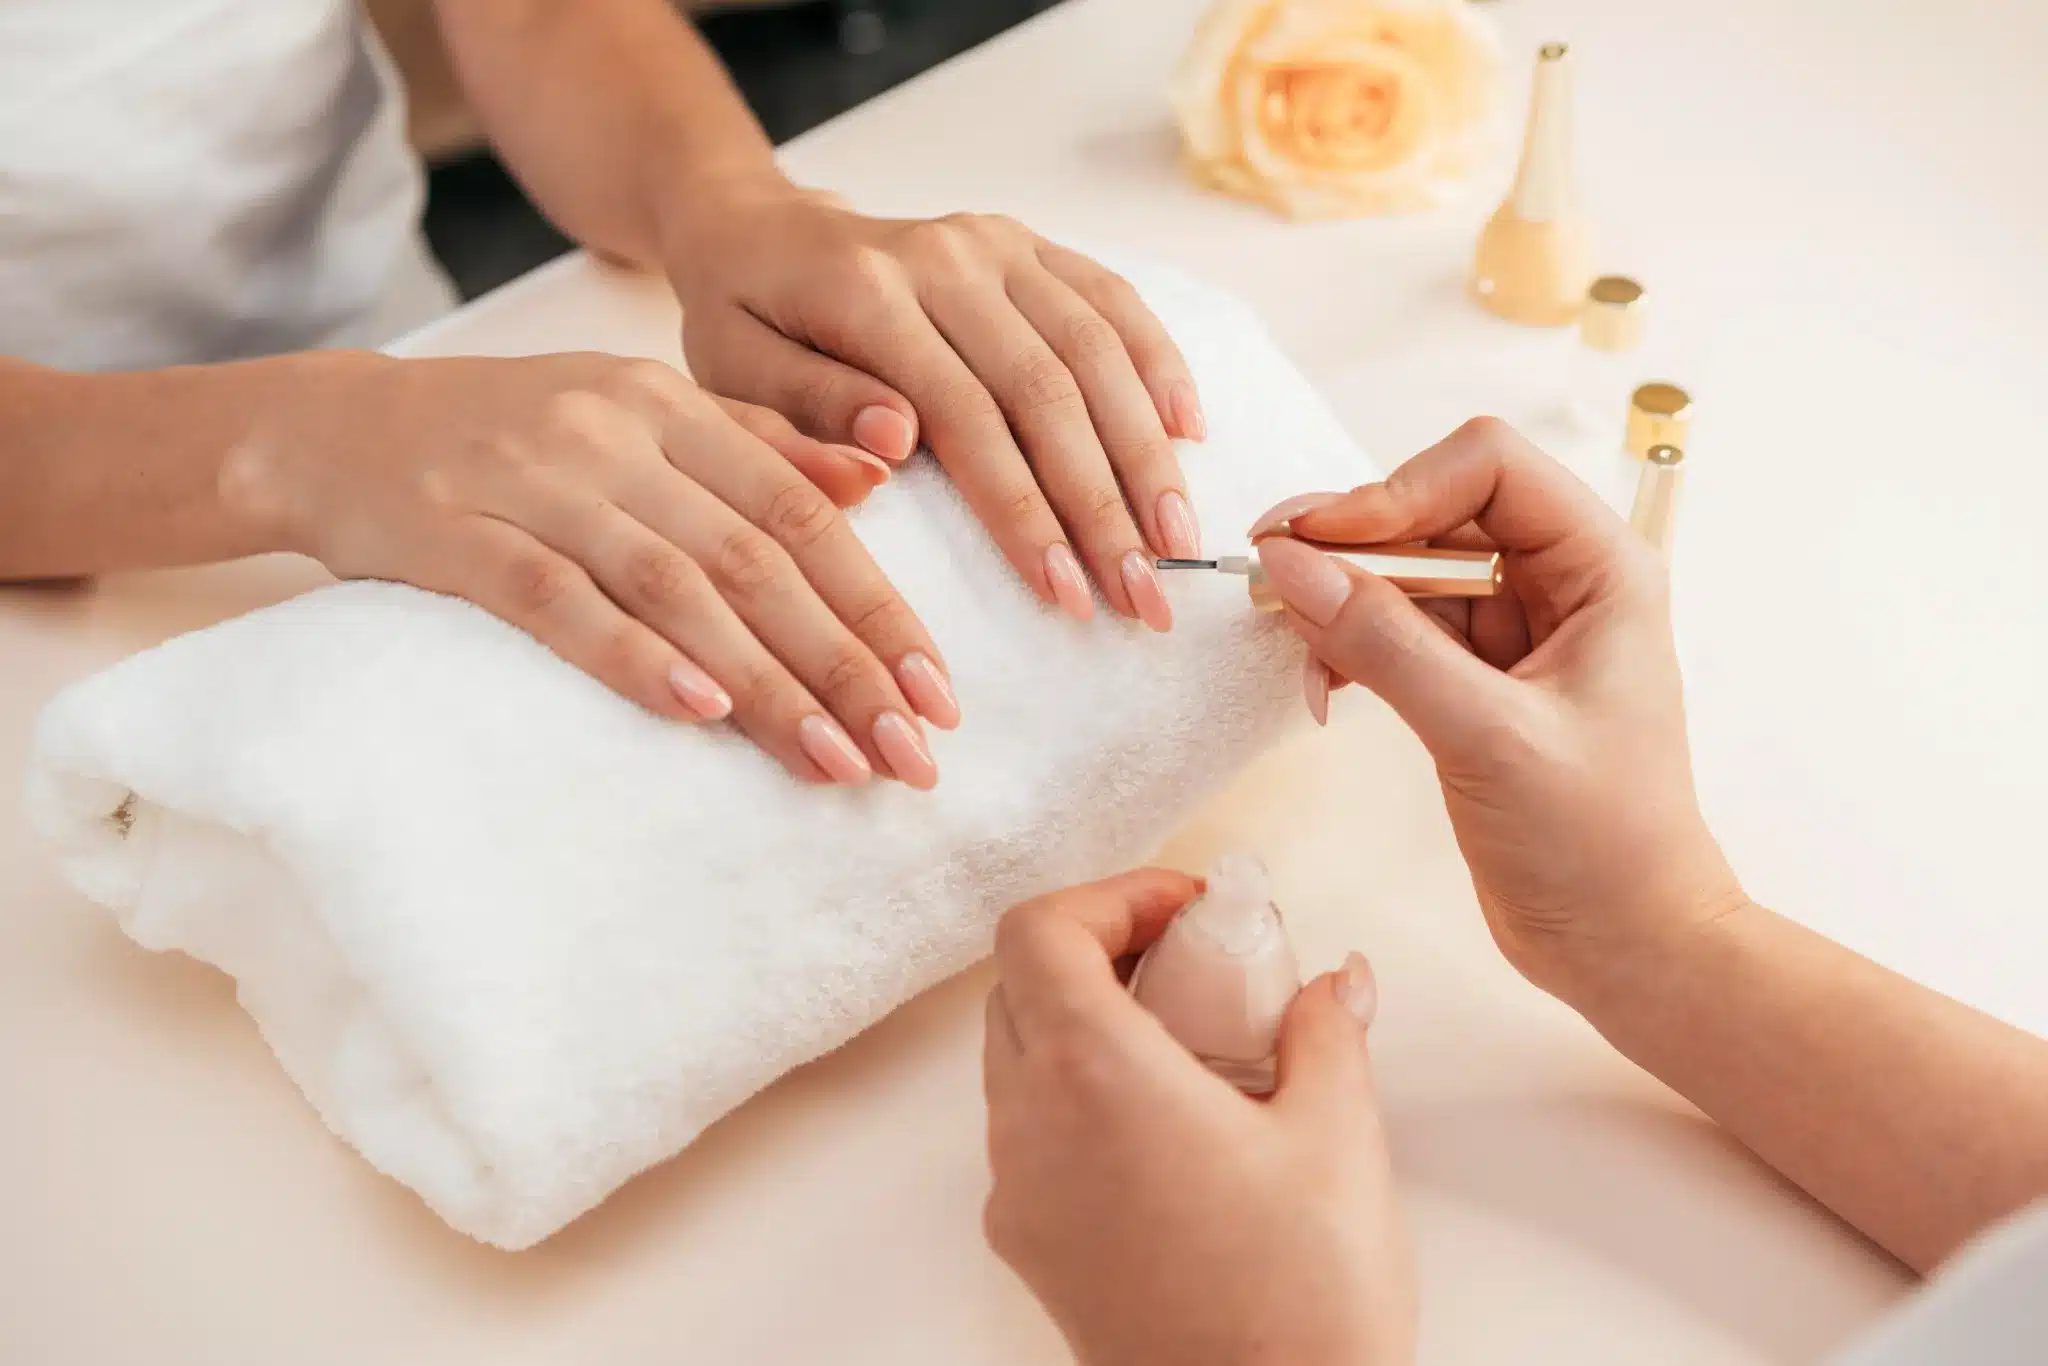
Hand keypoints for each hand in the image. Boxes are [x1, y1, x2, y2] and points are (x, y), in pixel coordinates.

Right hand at [234, 350, 958, 787]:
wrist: (334, 426)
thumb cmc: (509, 434)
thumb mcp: (638, 416)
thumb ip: (756, 443)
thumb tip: (876, 480)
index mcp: (671, 407)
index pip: (803, 514)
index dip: (879, 606)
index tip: (939, 693)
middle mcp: (615, 435)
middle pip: (757, 557)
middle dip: (845, 662)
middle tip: (912, 752)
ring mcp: (534, 480)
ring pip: (677, 586)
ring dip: (766, 681)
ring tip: (836, 762)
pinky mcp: (456, 533)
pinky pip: (559, 599)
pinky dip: (634, 656)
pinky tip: (701, 710)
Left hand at [664, 177, 1204, 631]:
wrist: (759, 230)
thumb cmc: (743, 324)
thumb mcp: (733, 377)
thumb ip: (808, 412)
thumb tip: (898, 443)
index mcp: (866, 293)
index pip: (967, 417)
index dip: (1027, 512)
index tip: (1069, 597)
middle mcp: (946, 256)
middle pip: (1050, 390)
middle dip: (1107, 505)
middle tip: (1147, 596)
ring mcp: (996, 244)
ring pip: (1097, 351)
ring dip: (1146, 454)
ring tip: (1178, 545)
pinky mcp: (1029, 245)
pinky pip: (1112, 300)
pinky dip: (1157, 366)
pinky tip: (1189, 435)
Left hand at [984, 870, 1412, 1365]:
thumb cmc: (1302, 1300)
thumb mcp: (1338, 1137)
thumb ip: (1326, 1030)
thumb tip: (1332, 982)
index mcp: (1094, 1077)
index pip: (1037, 930)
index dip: (1110, 896)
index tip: (1186, 911)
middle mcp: (1031, 1128)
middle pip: (1020, 985)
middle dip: (1103, 951)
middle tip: (1196, 962)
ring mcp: (1019, 1193)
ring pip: (1019, 1059)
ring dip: (1089, 1023)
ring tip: (1196, 1044)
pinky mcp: (1031, 1247)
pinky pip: (1032, 1134)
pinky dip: (1081, 1097)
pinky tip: (1175, 1125)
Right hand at [1250, 418, 1747, 1001]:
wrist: (1627, 948)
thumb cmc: (1597, 844)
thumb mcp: (1487, 735)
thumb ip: (1387, 644)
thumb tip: (1290, 564)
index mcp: (1602, 567)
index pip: (1488, 467)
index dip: (1396, 490)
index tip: (1317, 542)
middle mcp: (1562, 582)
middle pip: (1437, 509)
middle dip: (1352, 541)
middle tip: (1270, 576)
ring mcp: (1516, 633)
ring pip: (1408, 571)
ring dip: (1342, 597)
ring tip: (1291, 643)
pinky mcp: (1477, 683)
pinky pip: (1399, 631)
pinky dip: (1350, 645)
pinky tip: (1320, 686)